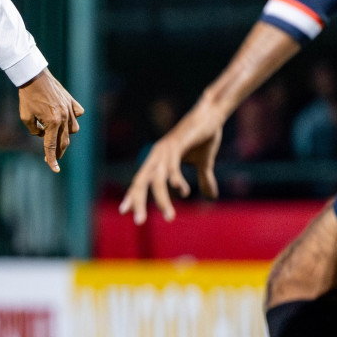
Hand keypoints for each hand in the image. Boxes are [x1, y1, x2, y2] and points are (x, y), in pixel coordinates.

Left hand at [18, 69, 83, 172]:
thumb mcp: (25, 117)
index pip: (51, 146)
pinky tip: (64, 119)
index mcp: (52, 122)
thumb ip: (34, 131)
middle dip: (57, 152)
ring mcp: (70, 109)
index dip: (51, 159)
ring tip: (54, 134)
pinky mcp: (72, 101)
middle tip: (50, 159)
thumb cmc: (27, 97)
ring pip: (72, 130)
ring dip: (64, 135)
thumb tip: (43, 135)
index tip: (54, 169)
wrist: (34, 76)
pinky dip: (72, 119)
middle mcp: (64, 117)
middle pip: (63, 141)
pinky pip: (77, 115)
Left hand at [118, 102, 224, 223]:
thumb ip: (204, 179)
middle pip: (141, 182)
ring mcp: (165, 151)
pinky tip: (180, 191)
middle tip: (138, 222)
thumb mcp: (204, 163)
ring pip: (157, 180)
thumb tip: (210, 197)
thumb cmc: (204, 137)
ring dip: (162, 199)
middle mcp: (157, 156)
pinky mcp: (177, 145)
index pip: (140, 181)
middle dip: (138, 202)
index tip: (125, 212)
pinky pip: (172, 166)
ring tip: (169, 217)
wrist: (211, 115)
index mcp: (158, 160)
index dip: (133, 196)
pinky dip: (175, 179)